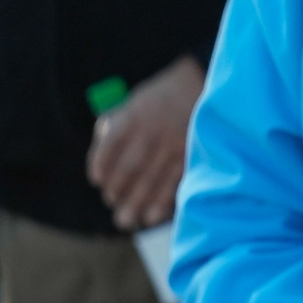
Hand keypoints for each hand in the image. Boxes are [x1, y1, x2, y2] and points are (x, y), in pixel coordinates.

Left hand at [87, 56, 204, 230]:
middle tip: (112, 203)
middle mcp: (154, 131)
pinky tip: (154, 216)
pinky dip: (164, 201)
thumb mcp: (134, 102)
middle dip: (118, 190)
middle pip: (130, 168)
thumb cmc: (161, 98)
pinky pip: (176, 181)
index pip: (109, 147)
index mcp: (134, 115)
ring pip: (152, 179)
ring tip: (126, 219)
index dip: (100, 166)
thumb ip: (114, 127)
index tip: (98, 181)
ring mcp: (175, 143)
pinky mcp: (193, 153)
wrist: (204, 83)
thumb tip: (101, 164)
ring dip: (137, 203)